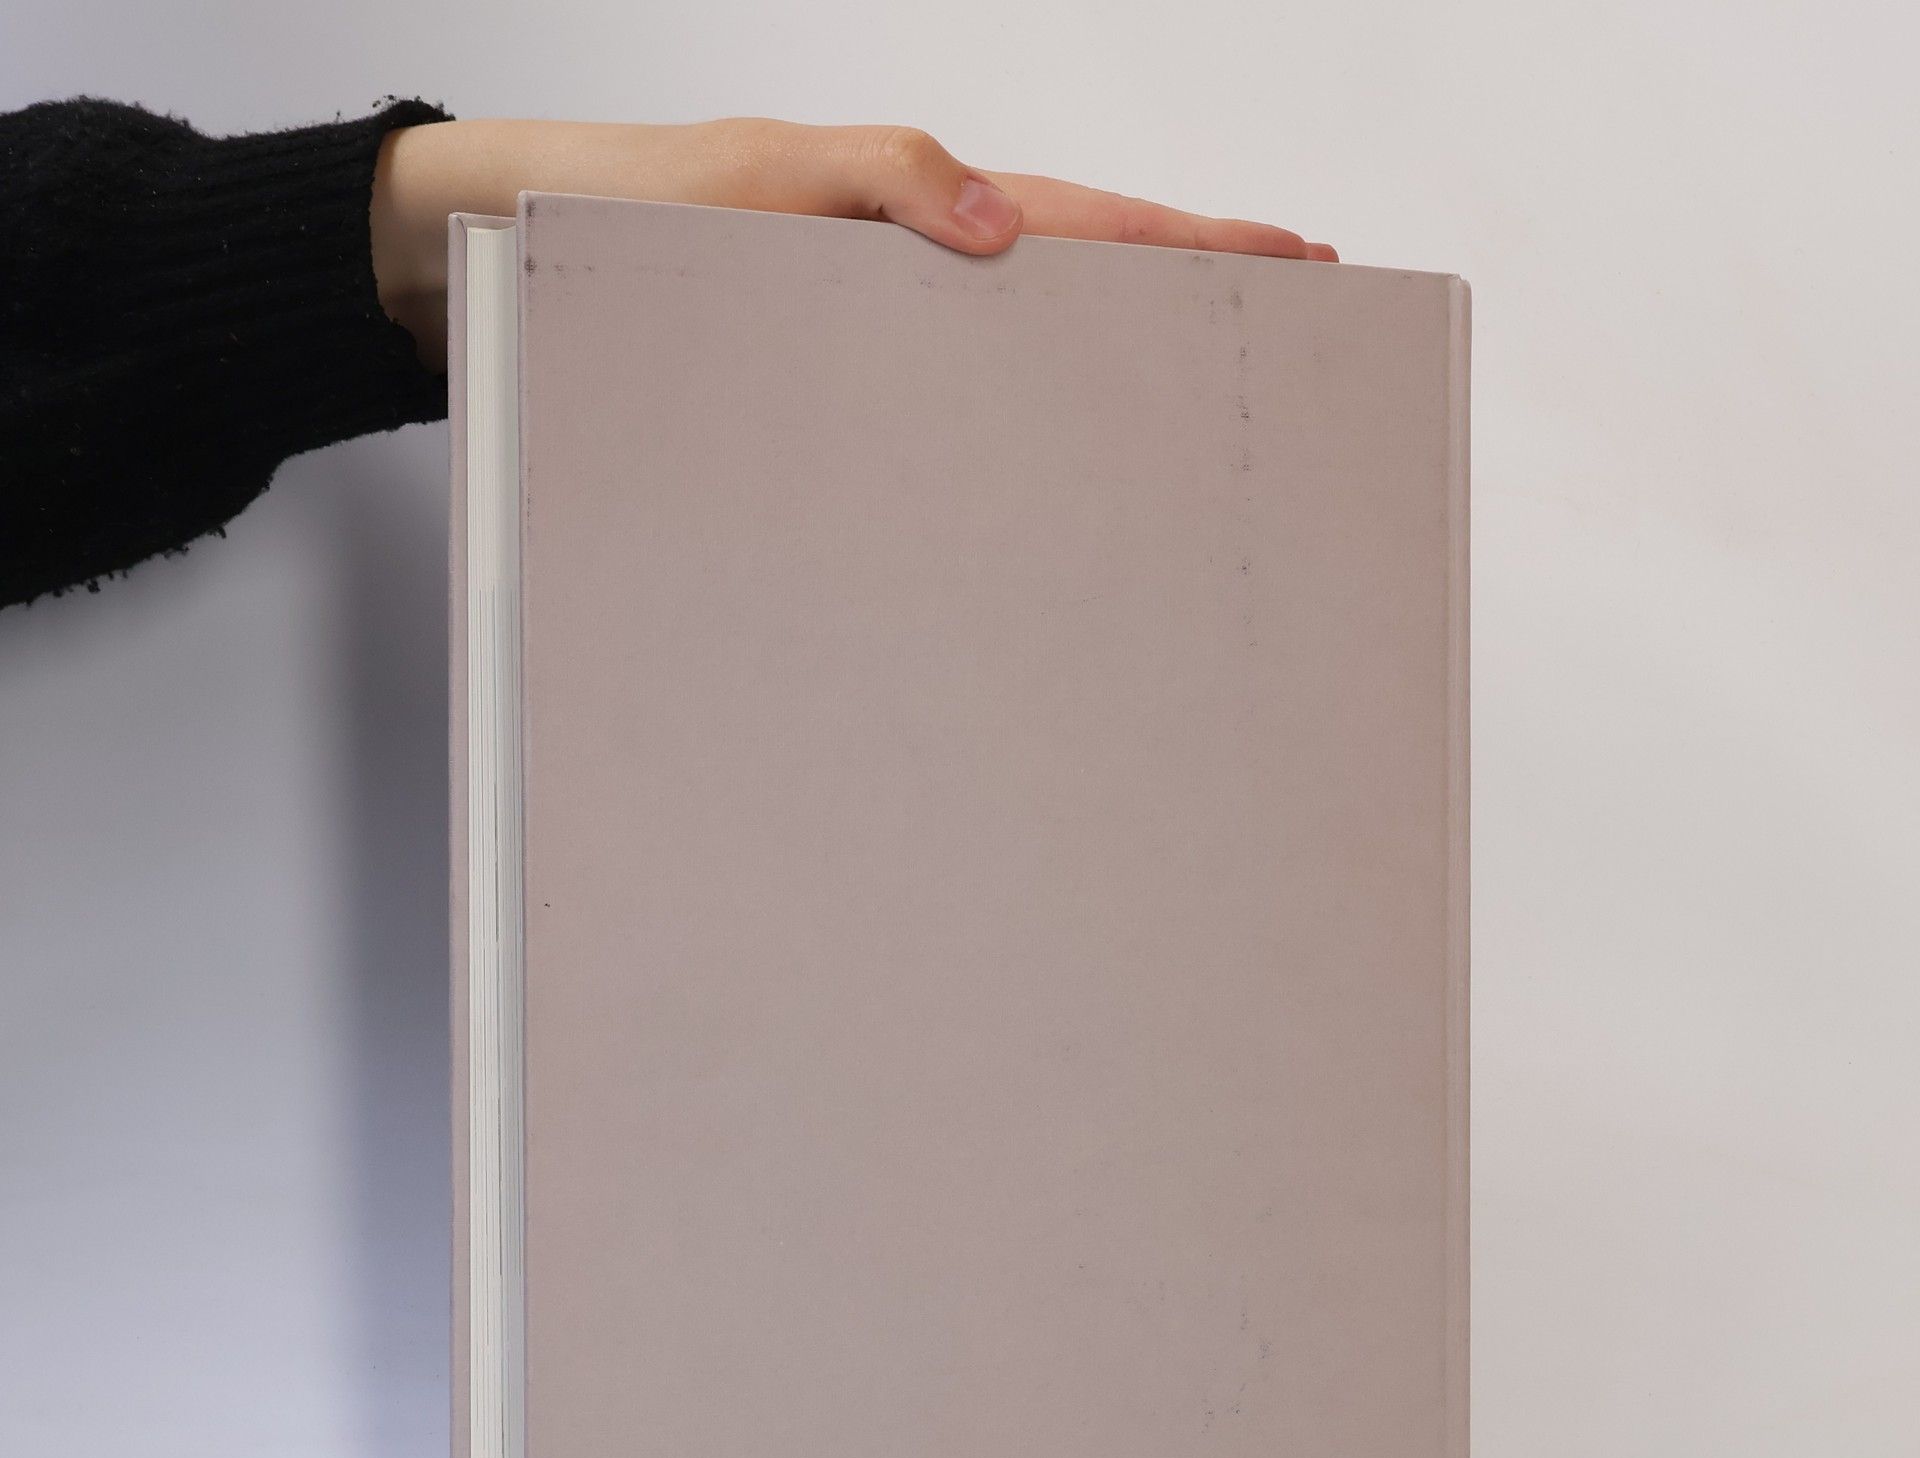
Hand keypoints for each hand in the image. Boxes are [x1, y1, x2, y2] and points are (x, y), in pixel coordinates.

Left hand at [372, 118, 1336, 368]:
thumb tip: (1002, 227)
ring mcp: (897, 338)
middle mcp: (928, 277)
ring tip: (1205, 405)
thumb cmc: (647, 206)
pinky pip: (960, 406)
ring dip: (1126, 370)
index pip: (1094, 222)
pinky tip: (1058, 466)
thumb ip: (887, 178)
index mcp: (931, 210)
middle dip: (1197, 299)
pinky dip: (1029, 421)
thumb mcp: (768, 172)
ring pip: (1035, 349)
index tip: (1292, 257)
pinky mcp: (853, 392)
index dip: (1195, 240)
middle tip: (1295, 322)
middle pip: (1091, 282)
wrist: (538, 255)